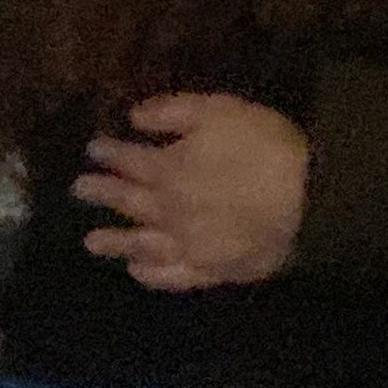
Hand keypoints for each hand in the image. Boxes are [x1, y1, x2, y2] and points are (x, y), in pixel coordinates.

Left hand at [72, 94, 308, 290]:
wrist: (309, 196)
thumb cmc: (263, 146)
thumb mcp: (217, 110)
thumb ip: (172, 112)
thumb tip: (132, 117)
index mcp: (169, 170)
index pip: (129, 161)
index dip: (108, 153)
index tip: (92, 149)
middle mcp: (169, 212)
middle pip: (128, 202)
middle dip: (102, 194)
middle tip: (78, 191)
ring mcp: (188, 246)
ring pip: (141, 245)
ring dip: (114, 243)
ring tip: (90, 243)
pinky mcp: (211, 270)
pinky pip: (172, 277)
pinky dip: (150, 275)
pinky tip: (137, 270)